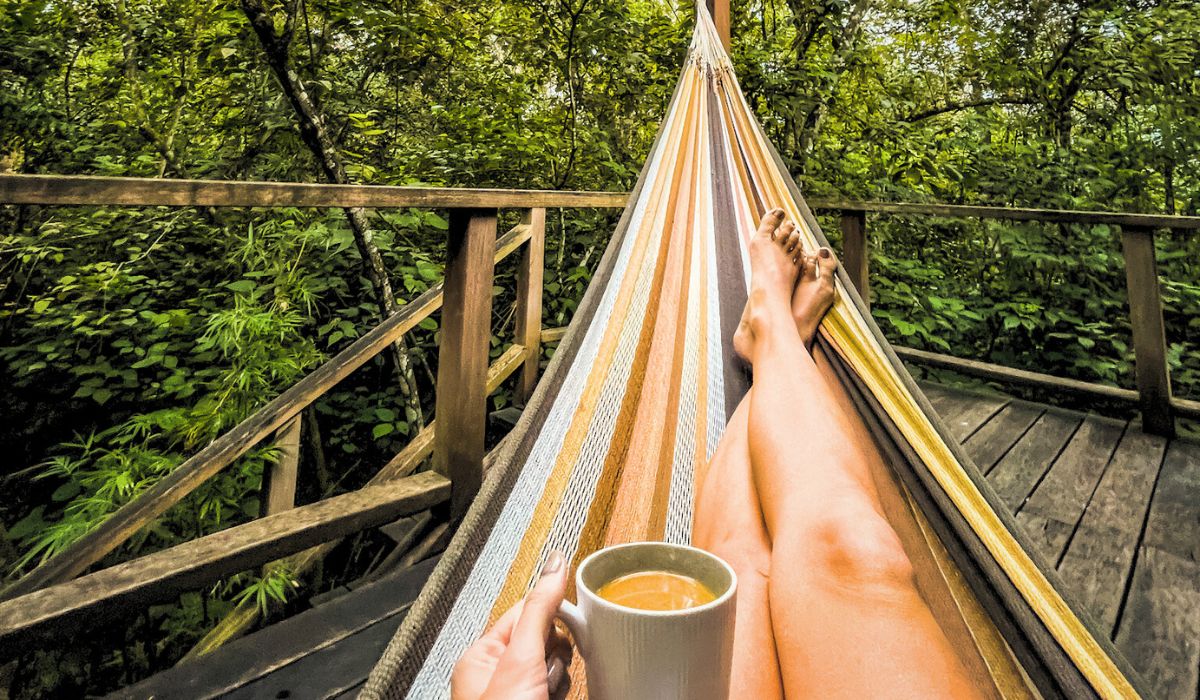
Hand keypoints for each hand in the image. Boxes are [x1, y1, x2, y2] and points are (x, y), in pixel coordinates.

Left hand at [451, 551, 572, 699]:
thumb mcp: (522, 657)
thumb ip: (539, 610)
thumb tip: (554, 564)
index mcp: (481, 655)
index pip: (523, 613)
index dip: (547, 616)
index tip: (566, 618)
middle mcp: (496, 674)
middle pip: (543, 641)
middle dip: (553, 654)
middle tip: (544, 670)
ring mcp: (518, 692)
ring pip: (555, 666)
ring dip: (559, 676)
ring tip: (545, 692)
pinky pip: (560, 687)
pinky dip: (563, 691)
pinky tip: (554, 698)